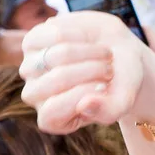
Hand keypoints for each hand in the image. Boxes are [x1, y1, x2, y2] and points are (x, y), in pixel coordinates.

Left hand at [19, 12, 154, 134]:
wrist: (120, 51)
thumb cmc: (120, 80)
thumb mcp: (123, 99)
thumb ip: (109, 111)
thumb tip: (84, 105)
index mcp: (53, 119)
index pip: (53, 112)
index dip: (83, 94)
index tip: (105, 87)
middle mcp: (35, 96)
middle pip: (57, 79)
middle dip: (93, 70)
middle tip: (109, 70)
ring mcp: (30, 68)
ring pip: (58, 55)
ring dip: (91, 52)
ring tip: (103, 55)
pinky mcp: (32, 42)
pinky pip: (56, 35)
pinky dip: (81, 36)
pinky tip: (87, 41)